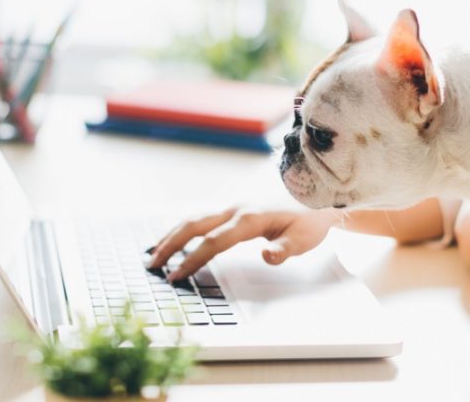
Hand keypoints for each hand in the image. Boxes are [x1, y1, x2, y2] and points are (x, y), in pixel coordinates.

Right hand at [147, 207, 340, 281]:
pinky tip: (173, 239)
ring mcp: (232, 206)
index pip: (214, 242)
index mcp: (250, 218)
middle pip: (194, 225)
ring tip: (153, 253)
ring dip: (171, 235)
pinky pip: (201, 217)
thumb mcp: (304, 239)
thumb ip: (284, 249)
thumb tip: (266, 256)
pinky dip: (182, 228)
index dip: (192, 260)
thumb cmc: (310, 218)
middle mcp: (236, 209)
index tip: (176, 276)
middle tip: (152, 265)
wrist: (317, 193)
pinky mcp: (232, 208)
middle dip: (170, 245)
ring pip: (193, 218)